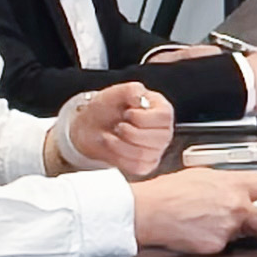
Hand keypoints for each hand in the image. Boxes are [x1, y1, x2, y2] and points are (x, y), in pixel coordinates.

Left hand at [58, 80, 175, 177]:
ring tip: (113, 135)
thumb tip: (140, 98)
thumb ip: (131, 90)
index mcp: (161, 109)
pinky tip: (114, 146)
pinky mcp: (146, 165)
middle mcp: (163, 130)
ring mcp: (156, 150)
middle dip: (131, 132)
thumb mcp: (116, 92)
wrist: (90, 128)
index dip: (144, 117)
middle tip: (119, 125)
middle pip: (159, 139)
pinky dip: (119, 157)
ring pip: (144, 153)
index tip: (128, 113)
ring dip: (121, 144)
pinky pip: (137, 166)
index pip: (165, 117)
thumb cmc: (105, 109)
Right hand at [134, 166, 256, 253]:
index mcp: (236, 184)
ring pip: (247, 235)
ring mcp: (228, 227)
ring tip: (215, 223)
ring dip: (238, 232)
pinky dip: (217, 241)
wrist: (150, 210)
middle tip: (252, 222)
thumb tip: (239, 187)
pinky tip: (202, 231)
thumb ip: (228, 182)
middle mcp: (237, 205)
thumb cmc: (170, 191)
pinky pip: (226, 246)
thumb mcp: (204, 174)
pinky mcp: (217, 245)